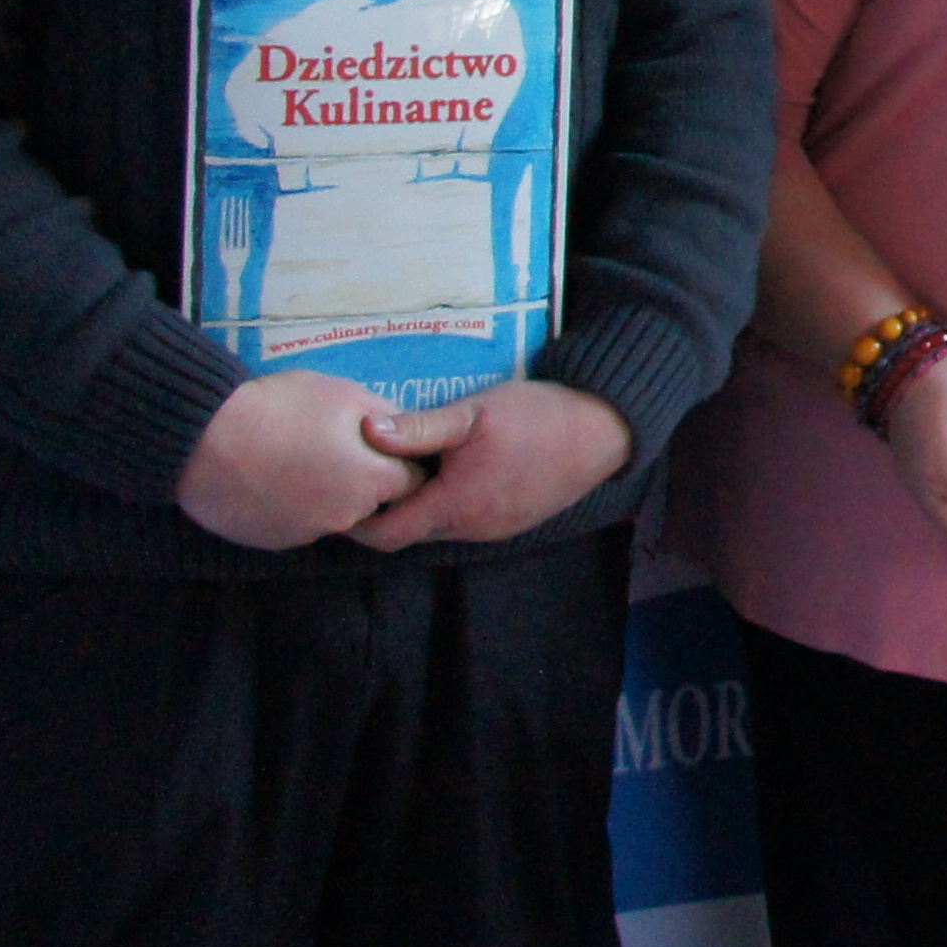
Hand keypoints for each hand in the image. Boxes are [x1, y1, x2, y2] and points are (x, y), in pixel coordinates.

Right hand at [177, 369, 431, 549]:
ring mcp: (307, 532)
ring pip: (333, 512)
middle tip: (332, 447)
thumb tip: (406, 429)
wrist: (202, 439)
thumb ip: (388, 417)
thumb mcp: (346, 395)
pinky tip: (270, 476)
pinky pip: (296, 522)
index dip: (401, 461)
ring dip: (324, 491)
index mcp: (373, 480)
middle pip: (372, 499)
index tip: (384, 447)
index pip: (412, 480)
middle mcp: (346, 516)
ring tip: (295, 457)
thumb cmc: (280, 409)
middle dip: (362, 477)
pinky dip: (291, 504)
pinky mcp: (273, 540)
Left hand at [344, 378, 635, 550]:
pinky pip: (467, 522)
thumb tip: (366, 431)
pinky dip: (449, 505)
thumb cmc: (538, 416)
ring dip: (421, 506)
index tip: (340, 494)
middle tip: (368, 476)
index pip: (387, 534)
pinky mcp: (515, 521)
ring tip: (410, 471)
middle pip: (411, 533)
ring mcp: (497, 528)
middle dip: (387, 510)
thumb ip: (419, 427)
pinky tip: (453, 473)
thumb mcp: (474, 413)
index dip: (357, 520)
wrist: (606, 428)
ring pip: (440, 528)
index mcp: (455, 505)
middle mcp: (473, 528)